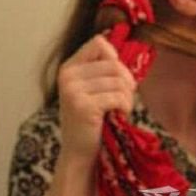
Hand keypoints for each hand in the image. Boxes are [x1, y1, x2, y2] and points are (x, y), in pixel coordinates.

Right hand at [57, 35, 135, 158]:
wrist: (79, 152)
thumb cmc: (91, 119)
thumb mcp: (90, 88)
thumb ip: (101, 68)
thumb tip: (117, 43)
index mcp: (68, 67)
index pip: (99, 43)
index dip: (114, 58)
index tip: (115, 78)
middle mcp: (67, 75)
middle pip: (113, 64)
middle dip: (126, 82)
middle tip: (123, 100)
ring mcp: (73, 90)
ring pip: (118, 81)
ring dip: (127, 97)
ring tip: (120, 109)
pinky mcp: (83, 106)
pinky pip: (118, 97)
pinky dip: (125, 107)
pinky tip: (118, 116)